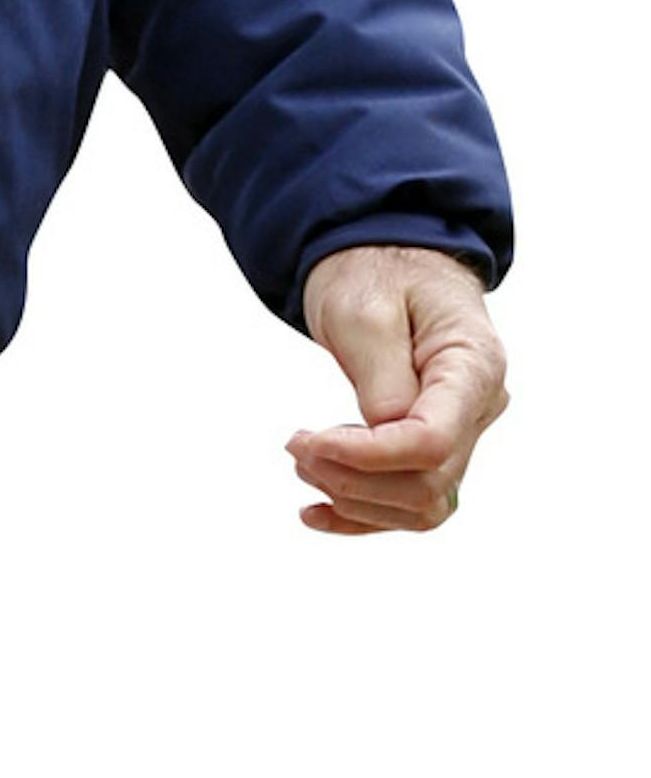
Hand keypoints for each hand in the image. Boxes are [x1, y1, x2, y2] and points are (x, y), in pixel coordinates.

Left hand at [287, 243, 507, 536]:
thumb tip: (383, 435)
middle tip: (297, 445)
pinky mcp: (437, 447)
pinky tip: (315, 512)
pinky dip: (363, 515)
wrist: (390, 262)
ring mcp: (463, 430)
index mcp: (474, 365)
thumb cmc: (378, 273)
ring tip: (304, 461)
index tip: (311, 440)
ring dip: (355, 499)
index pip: (433, 443)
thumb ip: (380, 376)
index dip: (368, 457)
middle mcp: (480, 406)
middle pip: (428, 483)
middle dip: (352, 479)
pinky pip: (411, 502)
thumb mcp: (365, 311)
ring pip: (422, 505)